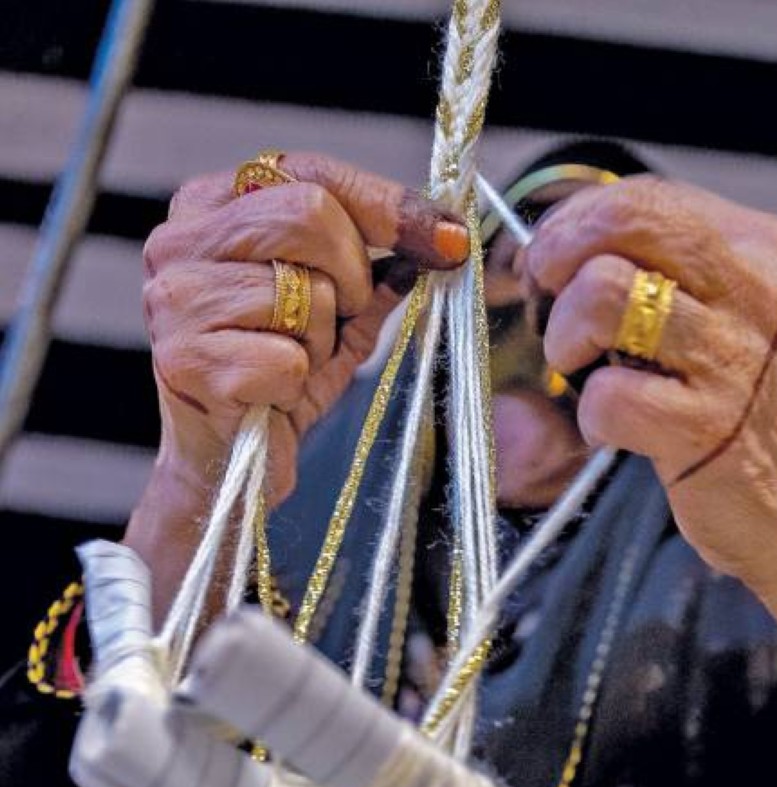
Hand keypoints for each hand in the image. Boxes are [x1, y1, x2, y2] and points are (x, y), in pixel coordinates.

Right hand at [141, 153, 468, 504]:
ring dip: (320, 340)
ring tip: (291, 363)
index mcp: (209, 208)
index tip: (449, 240)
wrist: (227, 469)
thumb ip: (378, 271)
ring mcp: (174, 300)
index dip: (388, 205)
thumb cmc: (278, 381)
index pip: (310, 173)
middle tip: (344, 318)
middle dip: (352, 274)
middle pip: (308, 213)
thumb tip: (442, 237)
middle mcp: (177, 241)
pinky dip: (298, 383)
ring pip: (304, 291)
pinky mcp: (185, 360)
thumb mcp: (338, 317)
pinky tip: (269, 395)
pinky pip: (287, 357)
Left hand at [525, 175, 776, 668]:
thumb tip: (566, 241)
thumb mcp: (740, 319)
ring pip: (603, 294)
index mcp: (770, 250)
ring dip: (565, 335)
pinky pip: (607, 394)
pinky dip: (590, 414)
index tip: (555, 263)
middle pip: (624, 221)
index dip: (578, 222)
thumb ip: (677, 271)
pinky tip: (612, 428)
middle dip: (559, 255)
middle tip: (546, 299)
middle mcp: (760, 292)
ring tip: (579, 367)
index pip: (649, 197)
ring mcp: (736, 361)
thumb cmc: (755, 417)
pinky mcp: (706, 428)